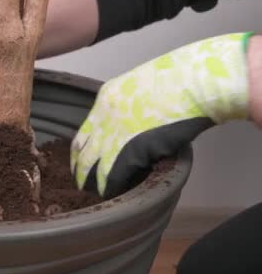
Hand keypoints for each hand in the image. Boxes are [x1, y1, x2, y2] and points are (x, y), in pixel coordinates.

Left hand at [71, 32, 252, 197]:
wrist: (193, 83)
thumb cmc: (178, 80)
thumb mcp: (140, 86)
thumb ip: (129, 106)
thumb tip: (131, 126)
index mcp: (104, 98)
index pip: (84, 131)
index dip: (81, 149)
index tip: (81, 160)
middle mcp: (102, 117)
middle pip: (82, 152)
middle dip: (80, 170)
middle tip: (81, 183)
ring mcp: (113, 134)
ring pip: (93, 167)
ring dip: (93, 183)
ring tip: (96, 193)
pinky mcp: (128, 151)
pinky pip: (113, 175)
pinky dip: (112, 186)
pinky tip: (114, 193)